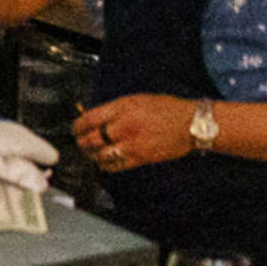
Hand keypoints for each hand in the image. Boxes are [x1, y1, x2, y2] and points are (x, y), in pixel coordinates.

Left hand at [75, 94, 201, 172]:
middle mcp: (124, 126)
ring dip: (91, 155)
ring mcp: (131, 143)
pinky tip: (103, 162)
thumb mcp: (137, 100)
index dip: (77, 126)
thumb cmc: (166, 109)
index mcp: (122, 108)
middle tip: (80, 142)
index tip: (75, 129)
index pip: (89, 119)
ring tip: (89, 153)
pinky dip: (105, 165)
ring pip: (100, 154)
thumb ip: (115, 110)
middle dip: (82, 142)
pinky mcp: (140, 157)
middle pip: (91, 138)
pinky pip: (114, 165)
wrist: (192, 123)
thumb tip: (95, 118)